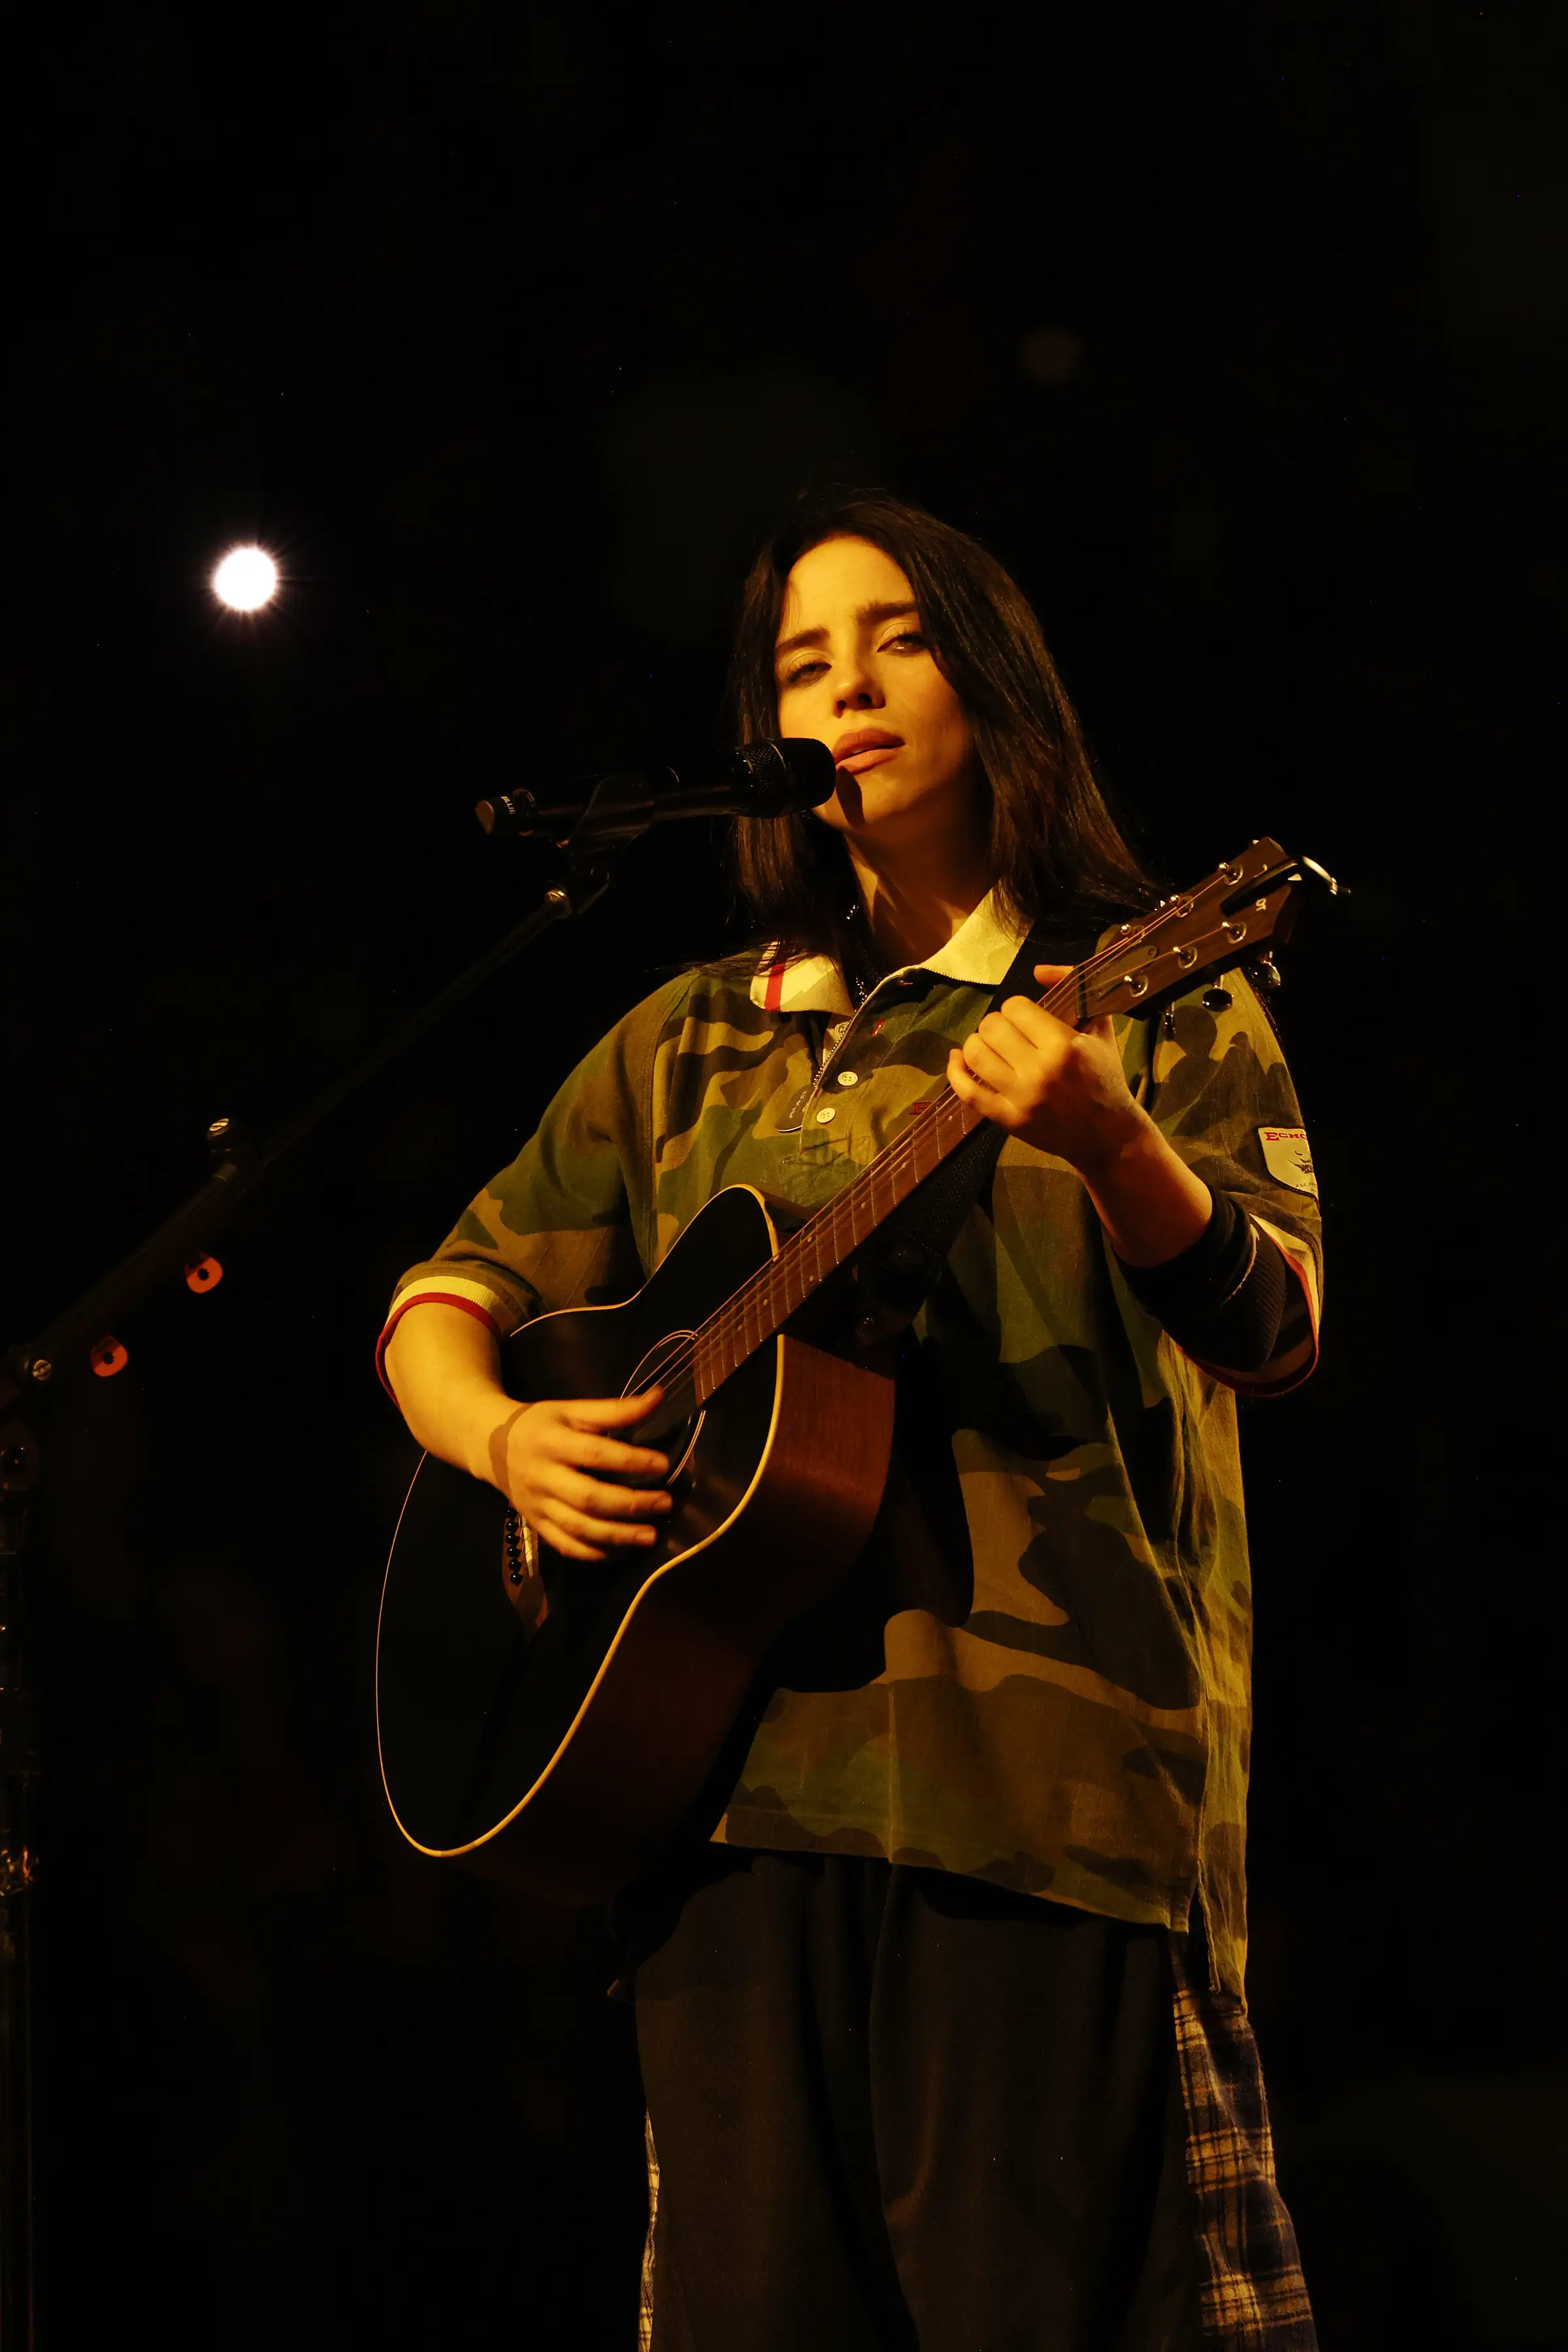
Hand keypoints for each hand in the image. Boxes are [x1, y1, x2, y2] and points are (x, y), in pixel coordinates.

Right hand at [479, 1387, 671, 1563]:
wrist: (491, 1448)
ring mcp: (537, 1506)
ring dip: (618, 1536)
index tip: (663, 1465)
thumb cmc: (540, 1425)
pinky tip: (623, 1551)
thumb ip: (615, 1409)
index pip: (594, 1453)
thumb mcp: (571, 1410)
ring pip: (579, 1529)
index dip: (630, 1461)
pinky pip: (567, 1547)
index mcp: (551, 1442)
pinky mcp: (536, 1527)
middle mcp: (542, 1477)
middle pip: (588, 1498)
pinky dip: (596, 1554)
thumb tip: (659, 1397)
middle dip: (630, 1504)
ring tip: (651, 1536)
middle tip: (665, 1502)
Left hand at [947, 962, 1144, 1178]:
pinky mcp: (1008, 1119)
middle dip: (996, 1024)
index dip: (1017, 1008)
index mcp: (1064, 1044)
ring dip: (976, 1044)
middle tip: (1007, 1033)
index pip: (1015, 1008)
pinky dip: (955, 1072)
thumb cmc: (1104, 1077)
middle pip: (992, 1028)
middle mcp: (1040, 1070)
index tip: (1025, 1018)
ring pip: (975, 1055)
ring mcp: (1021, 1098)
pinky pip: (967, 1092)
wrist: (1107, 1134)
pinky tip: (957, 1060)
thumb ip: (1073, 987)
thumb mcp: (1100, 1026)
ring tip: (988, 1045)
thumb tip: (1038, 969)